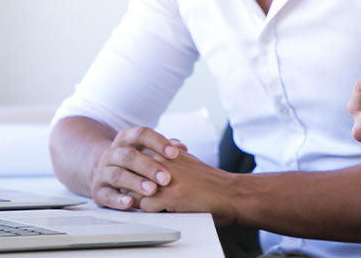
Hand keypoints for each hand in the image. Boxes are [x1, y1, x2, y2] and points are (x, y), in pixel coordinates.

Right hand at [87, 126, 183, 210]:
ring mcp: (103, 172)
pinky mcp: (98, 191)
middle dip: (148, 167)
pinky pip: (107, 195)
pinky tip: (130, 202)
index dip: (158, 142)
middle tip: (166, 178)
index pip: (141, 134)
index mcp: (125, 139)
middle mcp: (112, 154)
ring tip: (152, 190)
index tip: (174, 154)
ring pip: (117, 175)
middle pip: (129, 156)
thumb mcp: (146, 150)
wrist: (103, 171)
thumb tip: (182, 147)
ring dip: (135, 183)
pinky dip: (118, 199)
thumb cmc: (134, 161)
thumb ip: (164, 148)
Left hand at [130, 150, 246, 224]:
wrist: (230, 193)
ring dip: (137, 198)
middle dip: (130, 183)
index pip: (134, 157)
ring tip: (146, 202)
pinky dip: (148, 210)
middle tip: (136, 192)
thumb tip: (154, 154)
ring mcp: (165, 179)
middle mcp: (163, 161)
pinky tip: (158, 210)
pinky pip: (144, 205)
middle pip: (130, 172)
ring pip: (133, 189)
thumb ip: (169, 155)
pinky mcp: (170, 196)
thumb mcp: (187, 159)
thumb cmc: (210, 180)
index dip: (132, 170)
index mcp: (166, 150)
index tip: (134, 178)